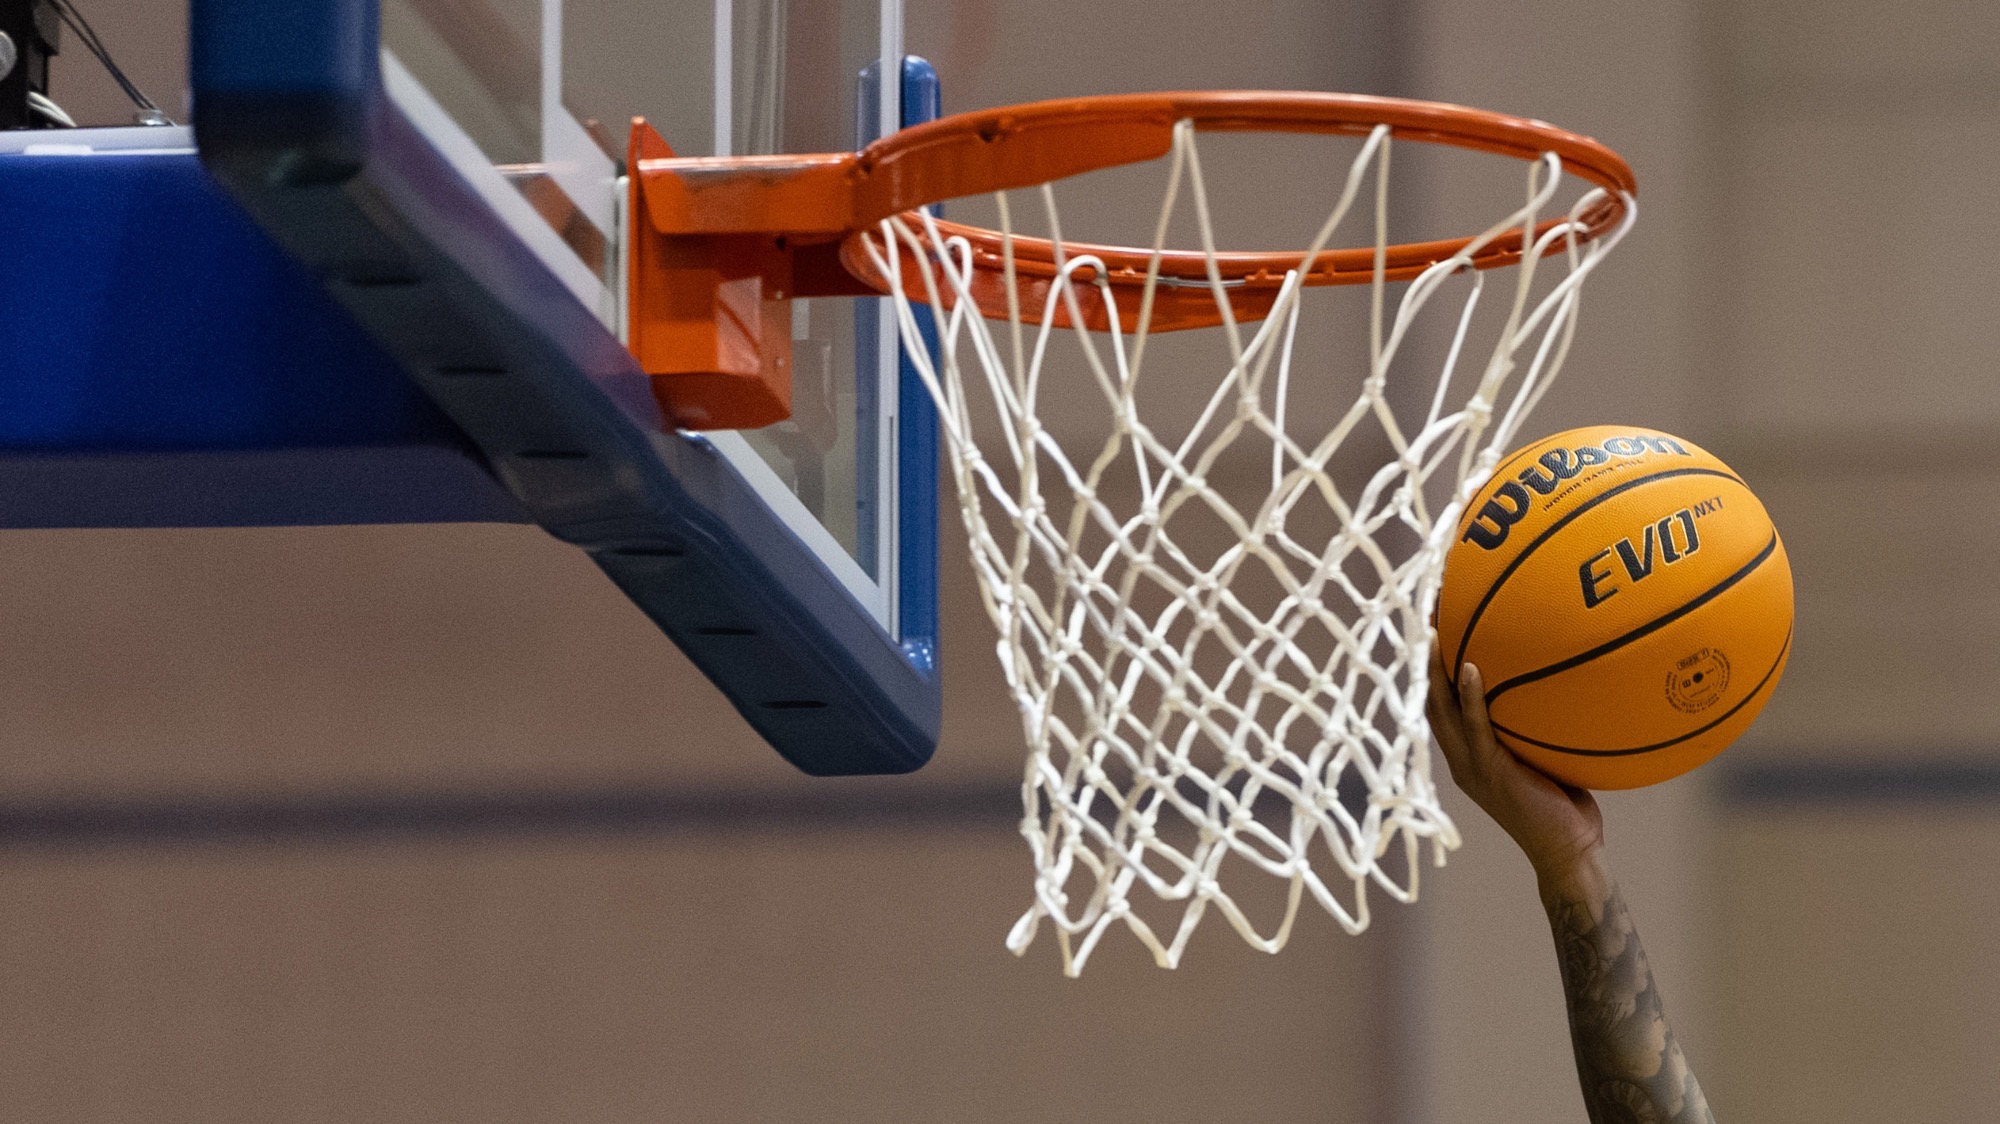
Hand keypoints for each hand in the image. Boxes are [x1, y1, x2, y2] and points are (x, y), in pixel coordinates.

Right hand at [1427, 642, 1604, 889]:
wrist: (1569, 852)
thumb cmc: (1565, 807)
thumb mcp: (1546, 757)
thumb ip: (1537, 727)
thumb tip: (1562, 683)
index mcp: (1467, 756)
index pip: (1439, 706)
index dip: (1430, 669)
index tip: (1433, 629)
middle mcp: (1461, 759)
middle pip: (1429, 702)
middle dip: (1423, 660)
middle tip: (1425, 617)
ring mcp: (1471, 766)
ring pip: (1441, 711)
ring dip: (1434, 671)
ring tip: (1432, 632)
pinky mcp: (1489, 772)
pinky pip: (1474, 727)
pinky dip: (1468, 697)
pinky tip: (1467, 668)